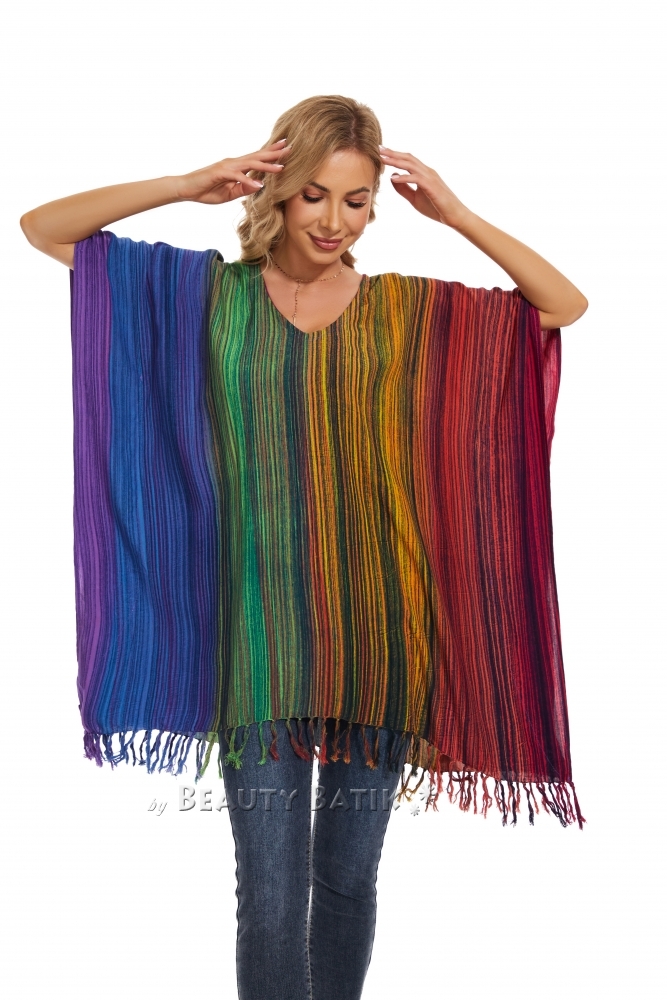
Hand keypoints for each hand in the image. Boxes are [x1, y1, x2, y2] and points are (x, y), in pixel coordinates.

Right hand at [174, 139, 290, 203]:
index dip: (271, 154)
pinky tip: (259, 185)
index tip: (285, 150)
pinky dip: (248, 180)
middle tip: (290, 147)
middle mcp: (234, 163)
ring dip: (266, 166)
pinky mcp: (219, 173)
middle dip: (274, 153)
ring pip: (250, 164)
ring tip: (281, 167)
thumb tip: (259, 187)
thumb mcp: (230, 193)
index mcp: (237, 167)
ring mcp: (227, 166)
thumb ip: (244, 189)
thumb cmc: (207, 190)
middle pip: (257, 156)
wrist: (186, 189)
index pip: (257, 159)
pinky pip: (237, 177)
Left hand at [379, 146, 469, 228]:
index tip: (381, 152)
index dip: (394, 155)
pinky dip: (404, 177)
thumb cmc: (436, 207)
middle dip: (392, 153)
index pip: (407, 160)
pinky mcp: (432, 186)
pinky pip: (416, 179)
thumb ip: (403, 189)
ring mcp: (430, 178)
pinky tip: (394, 178)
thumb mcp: (414, 198)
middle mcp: (427, 172)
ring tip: (382, 158)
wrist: (454, 216)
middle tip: (379, 149)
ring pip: (411, 165)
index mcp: (424, 173)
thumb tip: (392, 178)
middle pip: (408, 158)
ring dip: (396, 161)